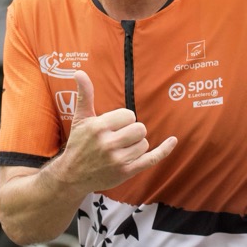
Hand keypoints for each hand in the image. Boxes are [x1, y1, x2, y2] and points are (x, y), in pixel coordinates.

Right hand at [58, 70, 176, 192]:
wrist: (73, 175)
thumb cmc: (79, 143)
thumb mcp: (80, 118)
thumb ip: (84, 94)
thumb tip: (79, 71)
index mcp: (99, 127)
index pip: (129, 115)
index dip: (124, 120)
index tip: (114, 127)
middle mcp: (108, 143)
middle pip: (140, 128)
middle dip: (132, 131)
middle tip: (119, 137)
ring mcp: (118, 160)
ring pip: (144, 143)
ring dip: (136, 144)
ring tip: (121, 149)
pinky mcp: (126, 172)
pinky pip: (151, 159)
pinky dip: (164, 150)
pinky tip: (173, 141)